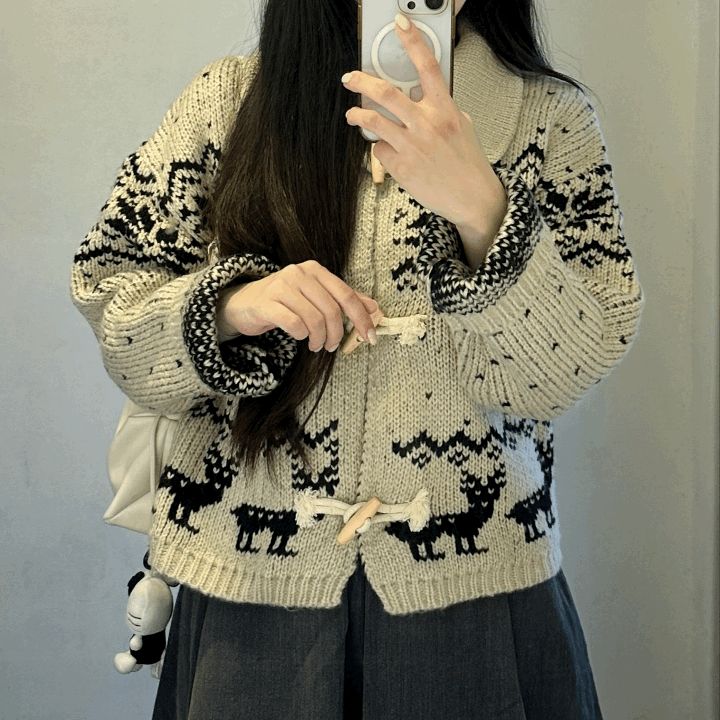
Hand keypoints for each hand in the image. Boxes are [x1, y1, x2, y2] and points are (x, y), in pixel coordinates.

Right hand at [216, 261, 379, 351]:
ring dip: (318, 338)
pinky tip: (299, 336)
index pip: (347, 294)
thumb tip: (374, 308)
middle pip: (331, 310)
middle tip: (330, 346)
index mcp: (315, 270)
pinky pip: (294, 324)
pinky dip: (300, 335)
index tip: (370, 337)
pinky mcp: (267, 303)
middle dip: (336, 334)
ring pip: (314, 319)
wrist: (243, 304)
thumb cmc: (284, 302)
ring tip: (315, 345)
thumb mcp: (315, 297)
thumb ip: (343, 301)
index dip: (361, 318)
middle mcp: (300, 273)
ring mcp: (281, 286)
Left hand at [341, 12, 506, 239]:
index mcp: (445, 109)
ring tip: (352, 115)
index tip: (399, 24)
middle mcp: (427, 124)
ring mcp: (411, 146)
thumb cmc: (468, 164)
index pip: (428, 66)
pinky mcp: (400, 167)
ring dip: (357, 115)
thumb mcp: (461, 126)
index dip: (412, 41)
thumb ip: (441, 109)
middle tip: (350, 78)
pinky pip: (380, 151)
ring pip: (373, 121)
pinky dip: (381, 150)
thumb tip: (422, 97)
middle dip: (362, 82)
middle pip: (386, 93)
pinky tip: (389, 154)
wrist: (472, 198)